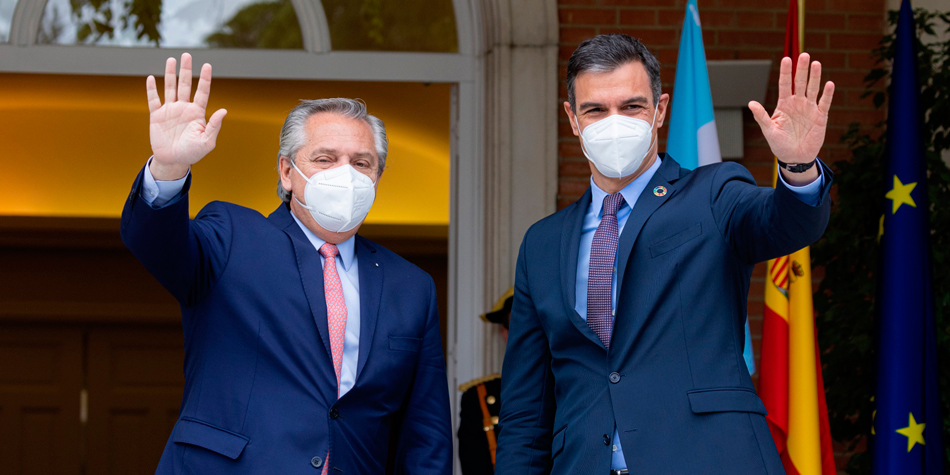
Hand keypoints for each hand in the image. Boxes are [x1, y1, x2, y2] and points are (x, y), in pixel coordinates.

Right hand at [146, 53, 226, 179]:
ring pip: (170, 88)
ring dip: (170, 74)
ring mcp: (170, 110)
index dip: (205, 79)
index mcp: (197, 112)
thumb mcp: (207, 142)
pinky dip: (152, 89)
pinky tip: (152, 78)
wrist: (174, 161)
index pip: (202, 92)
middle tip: (187, 55)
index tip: (207, 65)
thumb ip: (214, 126)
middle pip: (185, 84)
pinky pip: (154, 100)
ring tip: (172, 59)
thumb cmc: (193, 153)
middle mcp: (184, 108)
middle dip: (186, 70)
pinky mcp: (157, 116)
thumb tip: (224, 110)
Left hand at [749, 53, 834, 170]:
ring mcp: (810, 108)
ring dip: (815, 77)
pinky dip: (827, 94)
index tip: (786, 59)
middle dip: (801, 69)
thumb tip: (751, 103)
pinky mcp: (821, 116)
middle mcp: (797, 102)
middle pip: (800, 82)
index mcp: (784, 104)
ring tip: (816, 64)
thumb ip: (762, 117)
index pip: (785, 84)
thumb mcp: (769, 131)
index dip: (786, 72)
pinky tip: (829, 84)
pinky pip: (825, 102)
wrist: (795, 157)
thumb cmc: (779, 144)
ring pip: (813, 88)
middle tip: (804, 55)